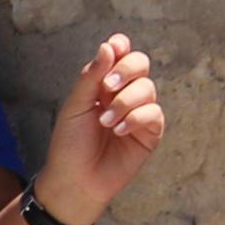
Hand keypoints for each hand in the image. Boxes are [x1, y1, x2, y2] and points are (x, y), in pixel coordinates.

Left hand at [32, 33, 164, 224]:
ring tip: (105, 122)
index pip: (119, 56)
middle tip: (107, 87)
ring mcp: (139, 111)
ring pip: (147, 88)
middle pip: (140, 64)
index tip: (116, 45)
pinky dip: (136, 118)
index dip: (121, 47)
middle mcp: (123, 94)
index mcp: (102, 85)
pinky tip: (118, 131)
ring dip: (125, 102)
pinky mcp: (151, 131)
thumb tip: (109, 46)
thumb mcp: (75, 107)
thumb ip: (92, 77)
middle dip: (127, 70)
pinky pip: (154, 113)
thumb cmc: (70, 143)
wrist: (75, 179)